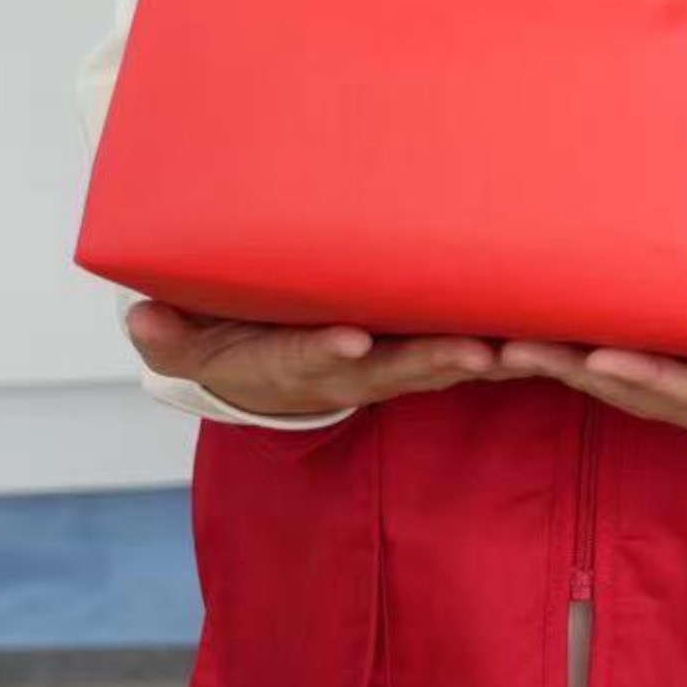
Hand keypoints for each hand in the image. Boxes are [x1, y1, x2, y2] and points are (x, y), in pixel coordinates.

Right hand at [125, 300, 494, 419]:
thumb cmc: (227, 342)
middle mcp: (347, 372)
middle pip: (392, 371)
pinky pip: (466, 355)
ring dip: (482, 361)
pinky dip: (503, 352)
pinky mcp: (421, 354)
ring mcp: (390, 367)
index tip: (349, 340)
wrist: (268, 371)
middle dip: (432, 362)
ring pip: (439, 366)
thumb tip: (142, 315)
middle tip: (473, 353)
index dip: (326, 351)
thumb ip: (168, 333)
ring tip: (523, 347)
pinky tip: (543, 337)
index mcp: (289, 364)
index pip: (305, 359)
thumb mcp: (184, 344)